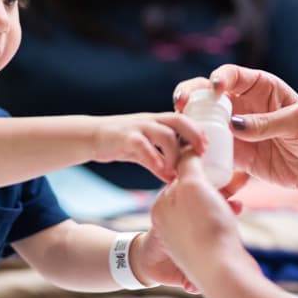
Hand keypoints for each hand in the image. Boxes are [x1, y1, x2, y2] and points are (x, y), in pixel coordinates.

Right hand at [91, 112, 205, 182]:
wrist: (90, 136)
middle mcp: (150, 120)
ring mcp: (138, 127)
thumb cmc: (120, 142)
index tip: (207, 147)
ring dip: (176, 154)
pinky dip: (156, 160)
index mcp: (157, 121)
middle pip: (179, 120)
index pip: (184, 120)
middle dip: (195, 135)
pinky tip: (162, 174)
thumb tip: (175, 178)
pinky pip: (143, 146)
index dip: (198, 131)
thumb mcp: (144, 149)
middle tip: (202, 154)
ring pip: (165, 134)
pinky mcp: (124, 137)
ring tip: (177, 172)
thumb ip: (159, 160)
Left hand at [150, 150, 259, 292]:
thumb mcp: (193, 186)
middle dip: (218, 183)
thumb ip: (188, 164)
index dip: (201, 167)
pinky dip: (227, 216)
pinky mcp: (205, 252)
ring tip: (242, 190)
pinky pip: (216, 226)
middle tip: (237, 175)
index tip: (220, 161)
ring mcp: (187, 240)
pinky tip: (238, 210)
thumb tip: (185, 148)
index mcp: (163, 207)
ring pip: (208, 209)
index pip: (180, 178)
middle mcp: (171, 225)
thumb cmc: (205, 227)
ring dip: (225, 198)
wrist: (222, 274)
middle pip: (196, 193)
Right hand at [174, 65, 297, 193]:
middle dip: (191, 96)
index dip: (219, 78)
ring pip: (206, 123)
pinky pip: (215, 152)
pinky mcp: (240, 156)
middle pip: (210, 96)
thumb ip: (267, 122)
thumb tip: (234, 126)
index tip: (214, 88)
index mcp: (262, 88)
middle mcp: (245, 106)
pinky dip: (201, 152)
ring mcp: (239, 132)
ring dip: (191, 125)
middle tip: (181, 105)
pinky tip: (193, 155)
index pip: (233, 75)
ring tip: (182, 133)